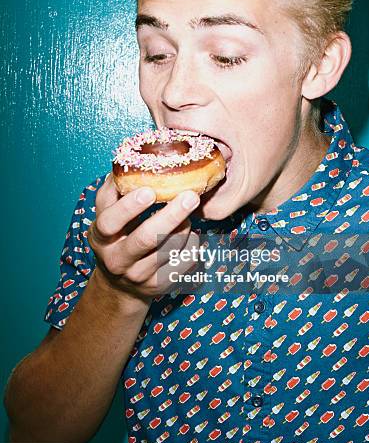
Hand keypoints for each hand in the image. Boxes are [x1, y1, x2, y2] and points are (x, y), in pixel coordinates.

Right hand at [88, 174, 200, 301]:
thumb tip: (131, 156)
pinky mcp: (158, 286)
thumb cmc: (117, 237)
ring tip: (189, 211)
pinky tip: (191, 234)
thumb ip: (115, 191)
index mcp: (101, 237)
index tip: (149, 190)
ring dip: (184, 227)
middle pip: (145, 238)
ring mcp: (138, 275)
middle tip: (190, 196)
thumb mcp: (107, 216)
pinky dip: (192, 245)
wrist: (120, 285)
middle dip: (170, 215)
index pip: (110, 222)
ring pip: (169, 249)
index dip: (128, 207)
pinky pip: (183, 263)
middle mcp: (117, 259)